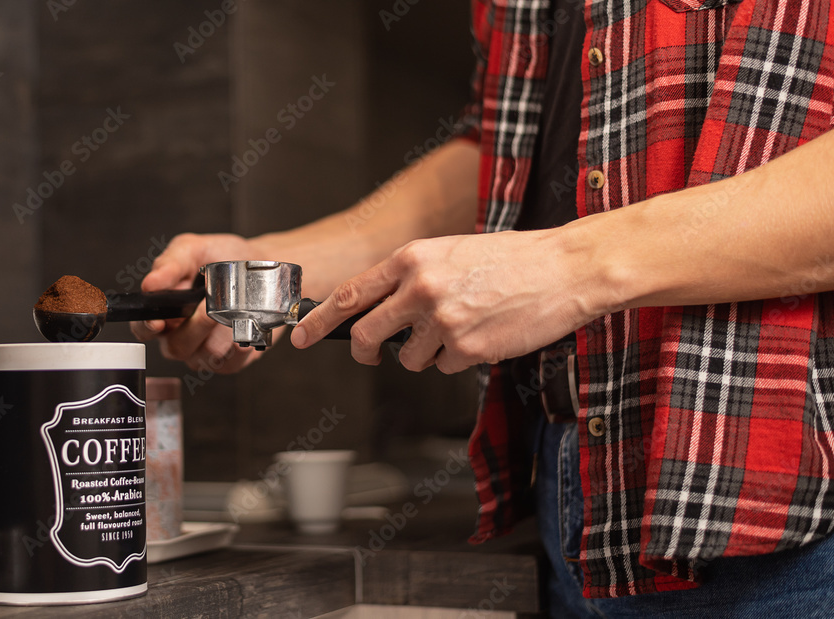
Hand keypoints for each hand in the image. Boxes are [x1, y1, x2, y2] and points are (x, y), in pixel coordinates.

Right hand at [131, 233, 266, 372]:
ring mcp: (205, 350)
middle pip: (176, 347)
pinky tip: (245, 328)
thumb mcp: (193, 249)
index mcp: (166, 310)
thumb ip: (170, 263)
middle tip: (209, 305)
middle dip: (195, 327)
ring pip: (205, 356)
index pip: (144, 328)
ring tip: (233, 311)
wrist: (261, 264)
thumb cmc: (224, 258)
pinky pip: (229, 364)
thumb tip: (150, 283)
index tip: (158, 321)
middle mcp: (182, 334)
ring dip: (220, 333)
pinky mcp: (231, 360)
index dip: (146, 328)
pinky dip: (239, 348)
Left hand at [289, 230, 603, 373]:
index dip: (320, 319)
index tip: (302, 335)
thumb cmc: (512, 259)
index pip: (351, 295)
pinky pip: (445, 367)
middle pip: (368, 335)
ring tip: (461, 326)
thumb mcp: (450, 252)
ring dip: (427, 353)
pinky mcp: (468, 350)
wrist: (565, 269)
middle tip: (372, 353)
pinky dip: (458, 359)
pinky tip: (483, 334)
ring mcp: (444, 321)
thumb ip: (411, 277)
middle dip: (366, 351)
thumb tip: (378, 309)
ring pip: (409, 358)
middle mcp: (421, 289)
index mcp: (412, 259)